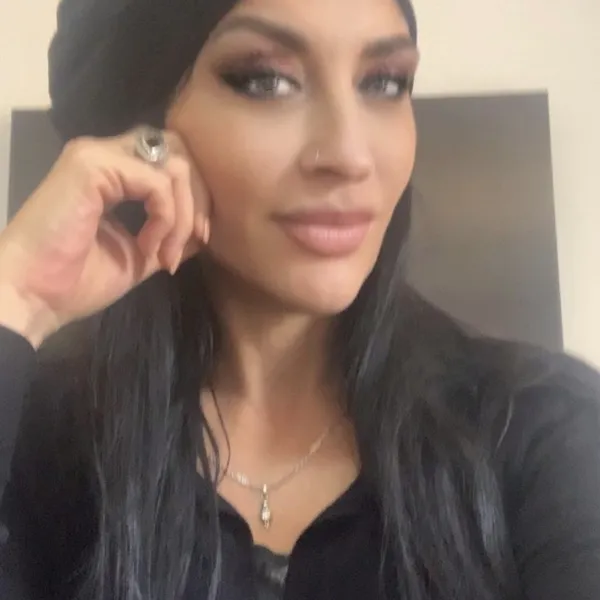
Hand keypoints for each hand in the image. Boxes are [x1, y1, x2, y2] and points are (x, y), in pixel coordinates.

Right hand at [0, 129, 209, 346]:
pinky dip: (165, 218)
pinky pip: (156, 182)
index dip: (196, 197)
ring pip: (173, 165)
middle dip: (198, 198)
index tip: (200, 240)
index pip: (171, 162)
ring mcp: (98, 155)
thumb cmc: (78, 281)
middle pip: (178, 152)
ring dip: (183, 215)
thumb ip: (169, 236)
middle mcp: (107, 155)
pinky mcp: (92, 165)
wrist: (34, 297)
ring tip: (165, 254)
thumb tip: (202, 231)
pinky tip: (148, 247)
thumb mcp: (140, 255)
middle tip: (198, 239)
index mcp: (114, 175)